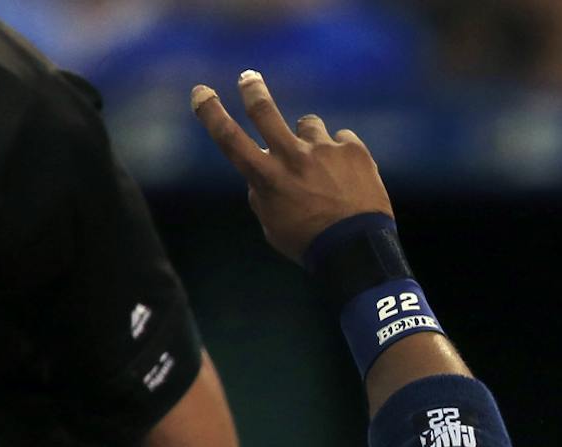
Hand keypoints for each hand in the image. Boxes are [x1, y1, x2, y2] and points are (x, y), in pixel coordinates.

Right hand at [190, 71, 394, 262]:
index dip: (211, 112)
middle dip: (253, 90)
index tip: (201, 92)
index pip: (229, 138)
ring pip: (309, 124)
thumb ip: (262, 197)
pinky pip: (342, 138)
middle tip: (249, 78)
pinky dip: (342, 153)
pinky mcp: (353, 149)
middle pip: (264, 111)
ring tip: (324, 165)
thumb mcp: (273, 227)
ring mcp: (324, 150)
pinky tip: (350, 175)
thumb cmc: (310, 244)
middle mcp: (292, 157)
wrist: (359, 252)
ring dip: (310, 138)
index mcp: (266, 178)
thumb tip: (258, 178)